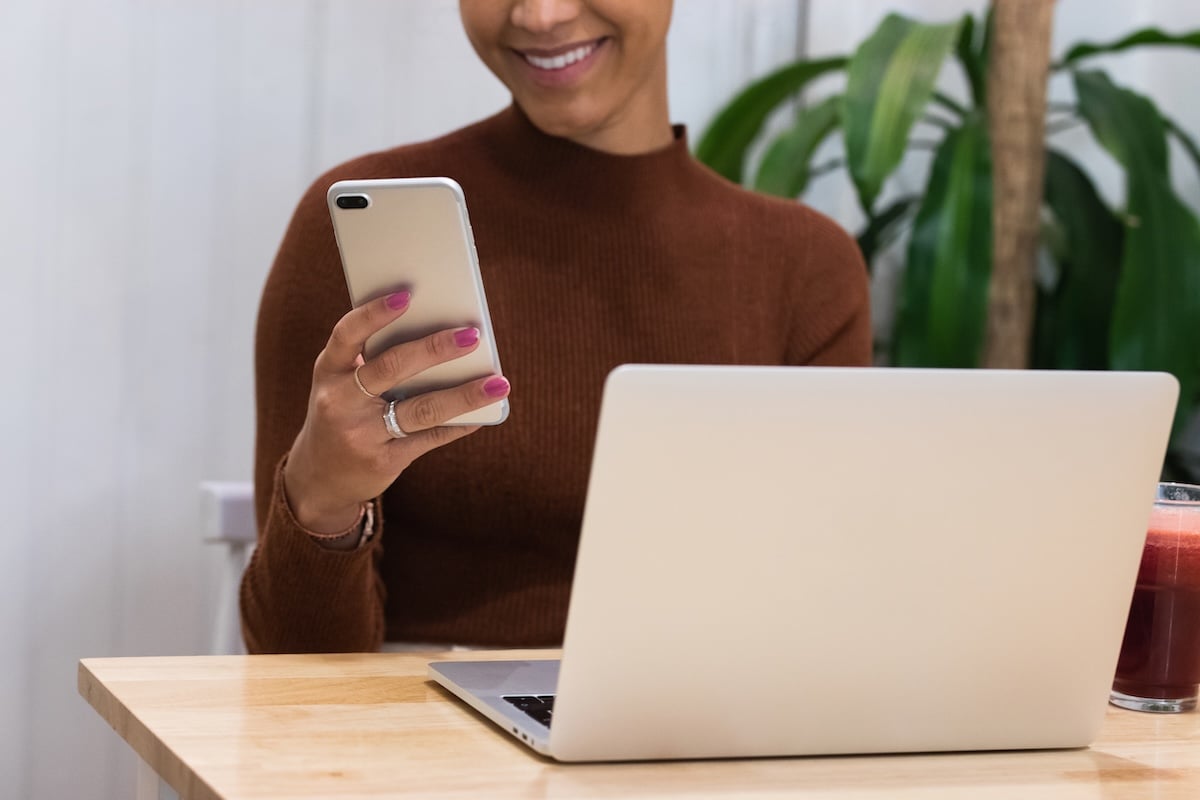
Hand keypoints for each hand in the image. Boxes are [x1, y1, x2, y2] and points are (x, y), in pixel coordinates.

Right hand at [283, 290, 510, 532]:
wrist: (319, 479)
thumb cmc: (342, 415)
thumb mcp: (341, 386)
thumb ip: (374, 360)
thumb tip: (440, 332)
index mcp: (328, 371)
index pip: (347, 334)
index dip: (374, 313)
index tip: (407, 295)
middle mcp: (339, 401)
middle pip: (392, 367)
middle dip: (435, 349)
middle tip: (472, 335)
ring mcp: (360, 434)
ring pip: (420, 409)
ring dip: (464, 395)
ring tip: (498, 382)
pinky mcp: (382, 462)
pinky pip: (429, 439)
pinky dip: (458, 424)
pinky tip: (482, 415)